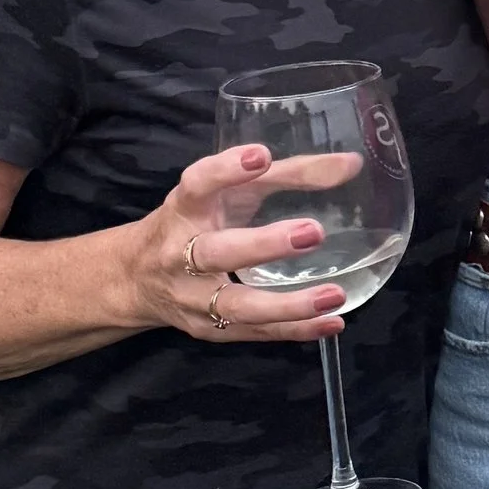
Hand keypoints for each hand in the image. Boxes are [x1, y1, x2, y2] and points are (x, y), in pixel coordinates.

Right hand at [129, 144, 351, 343]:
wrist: (137, 277)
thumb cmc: (199, 221)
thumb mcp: (232, 190)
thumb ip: (290, 174)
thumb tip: (352, 165)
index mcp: (185, 208)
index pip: (198, 184)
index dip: (226, 170)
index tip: (260, 156)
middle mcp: (180, 253)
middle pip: (215, 253)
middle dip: (263, 245)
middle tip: (312, 232)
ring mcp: (192, 297)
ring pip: (236, 305)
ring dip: (286, 305)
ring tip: (333, 295)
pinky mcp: (207, 329)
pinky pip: (253, 332)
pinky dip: (294, 331)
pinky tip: (331, 322)